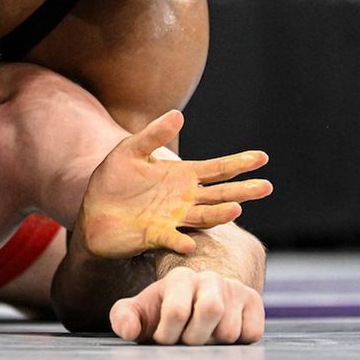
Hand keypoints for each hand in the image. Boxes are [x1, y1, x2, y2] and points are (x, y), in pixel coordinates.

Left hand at [75, 110, 270, 257]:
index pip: (217, 169)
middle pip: (220, 194)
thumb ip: (154, 134)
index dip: (239, 163)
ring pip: (204, 217)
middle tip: (266, 186)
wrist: (93, 212)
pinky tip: (190, 245)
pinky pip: (172, 240)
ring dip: (220, 214)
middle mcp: (184, 199)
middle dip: (243, 190)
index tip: (261, 157)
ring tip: (237, 208)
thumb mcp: (131, 150)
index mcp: (182, 176)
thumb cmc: (113, 179)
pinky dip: (181, 243)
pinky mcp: (155, 236)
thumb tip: (178, 114)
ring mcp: (172, 219)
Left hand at [109, 267, 263, 344]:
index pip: (176, 309)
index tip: (162, 338)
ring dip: (214, 342)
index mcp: (180, 277)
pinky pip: (251, 333)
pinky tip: (221, 333)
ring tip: (202, 335)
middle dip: (195, 336)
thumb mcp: (140, 313)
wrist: (196, 306)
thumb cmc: (163, 313)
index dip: (167, 334)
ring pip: (230, 328)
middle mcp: (210, 278)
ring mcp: (235, 288)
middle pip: (211, 309)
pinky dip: (237, 342)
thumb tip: (129, 329)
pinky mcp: (254, 302)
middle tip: (185, 340)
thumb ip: (124, 318)